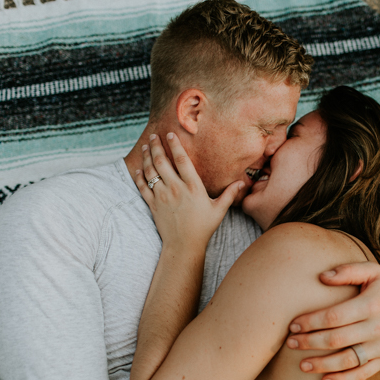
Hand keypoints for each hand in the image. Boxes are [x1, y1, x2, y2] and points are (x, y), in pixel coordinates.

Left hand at [134, 133, 242, 248]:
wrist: (184, 245)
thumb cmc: (203, 228)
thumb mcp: (219, 210)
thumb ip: (229, 194)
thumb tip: (241, 183)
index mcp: (193, 187)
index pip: (182, 161)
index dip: (175, 146)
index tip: (170, 134)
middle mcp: (176, 189)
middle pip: (162, 162)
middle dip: (156, 146)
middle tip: (152, 135)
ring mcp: (162, 196)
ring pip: (151, 172)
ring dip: (146, 157)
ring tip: (145, 147)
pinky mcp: (153, 205)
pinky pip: (143, 187)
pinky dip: (139, 176)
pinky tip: (138, 168)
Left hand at [285, 261, 379, 379]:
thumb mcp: (372, 270)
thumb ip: (347, 271)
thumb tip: (321, 277)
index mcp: (372, 305)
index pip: (334, 317)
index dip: (311, 322)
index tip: (293, 325)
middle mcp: (378, 328)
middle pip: (337, 340)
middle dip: (310, 342)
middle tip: (289, 342)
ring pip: (347, 361)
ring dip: (321, 365)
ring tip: (301, 365)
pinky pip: (363, 374)